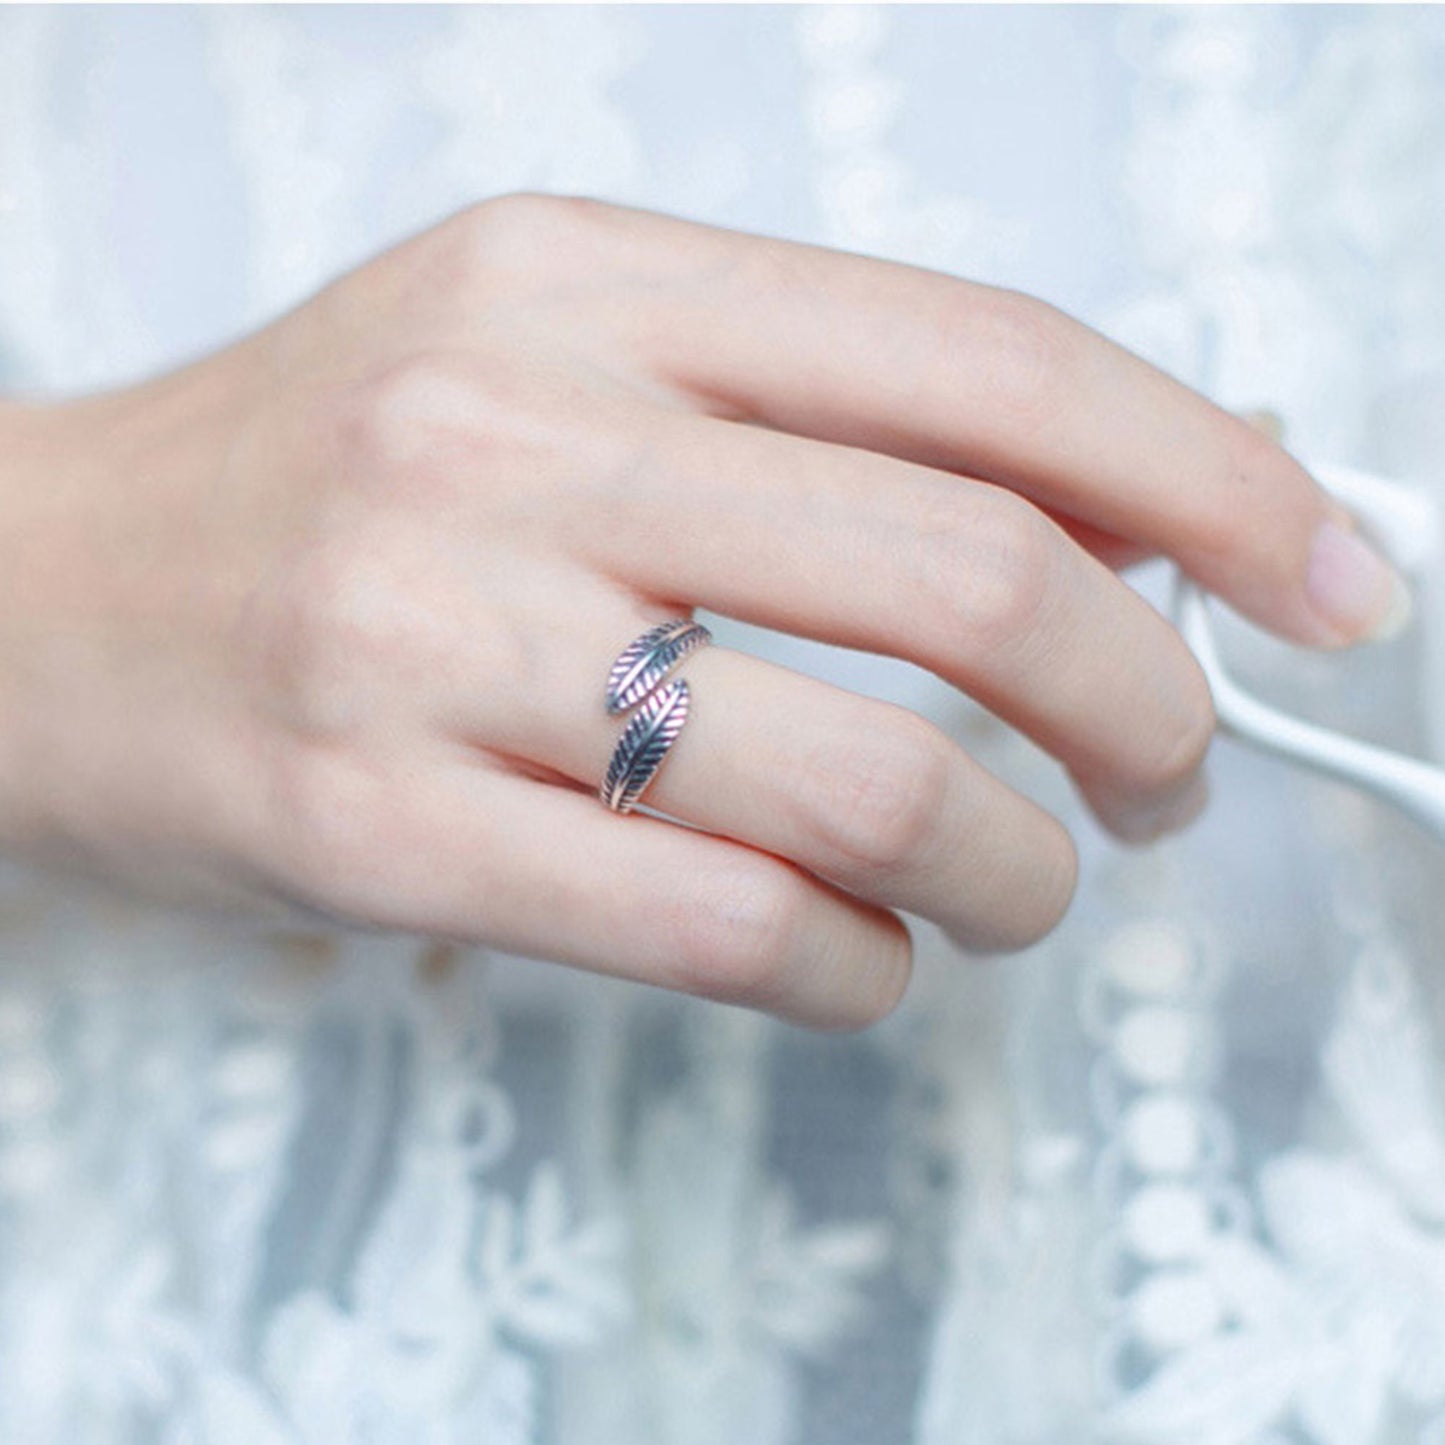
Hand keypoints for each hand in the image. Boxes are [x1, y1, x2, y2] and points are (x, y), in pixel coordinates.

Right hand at [0, 193, 1407, 1028]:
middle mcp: (519, 438)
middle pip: (973, 578)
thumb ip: (816, 418)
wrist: (37, 586)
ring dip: (1016, 863)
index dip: (1209, 481)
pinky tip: (871, 955)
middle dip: (1147, 707)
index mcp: (593, 285)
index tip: (1323, 578)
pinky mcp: (380, 830)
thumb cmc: (322, 477)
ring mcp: (438, 641)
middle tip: (1176, 771)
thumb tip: (1104, 523)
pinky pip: (723, 926)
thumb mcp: (556, 356)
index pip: (990, 366)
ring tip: (1025, 880)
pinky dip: (860, 965)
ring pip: (865, 779)